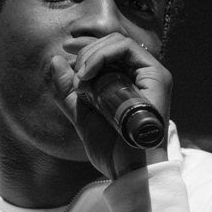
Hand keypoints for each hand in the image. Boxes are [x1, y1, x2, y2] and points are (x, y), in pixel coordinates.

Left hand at [50, 33, 171, 179]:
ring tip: (81, 80)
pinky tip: (87, 74)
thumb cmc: (111, 149)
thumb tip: (55, 60)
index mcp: (128, 83)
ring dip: (91, 55)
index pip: (108, 51)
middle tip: (75, 79)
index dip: (86, 45)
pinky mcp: (156, 76)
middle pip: (111, 43)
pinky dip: (102, 55)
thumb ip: (67, 92)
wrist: (128, 168)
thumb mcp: (81, 116)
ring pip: (118, 42)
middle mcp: (141, 76)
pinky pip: (126, 49)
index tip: (66, 49)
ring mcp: (150, 75)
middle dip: (85, 53)